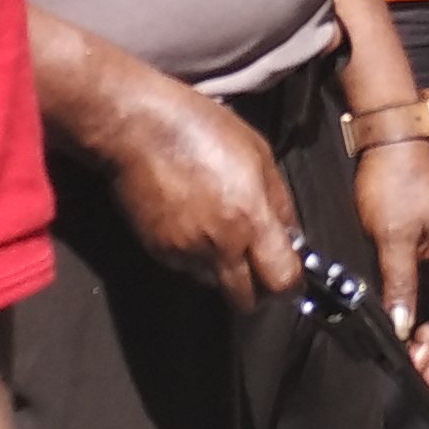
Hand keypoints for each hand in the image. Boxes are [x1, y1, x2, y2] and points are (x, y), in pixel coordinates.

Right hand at [90, 68, 303, 309]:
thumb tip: (291, 236)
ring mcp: (185, 252)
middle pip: (246, 300)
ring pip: (214, 284)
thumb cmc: (201, 127)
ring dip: (223, 271)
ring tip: (217, 233)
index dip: (290, 282)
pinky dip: (194, 256)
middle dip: (256, 289)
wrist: (137, 128)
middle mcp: (219, 245)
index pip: (282, 280)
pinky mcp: (158, 252)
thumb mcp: (258, 152)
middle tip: (256, 265)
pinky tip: (191, 223)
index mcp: (250, 218)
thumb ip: (279, 201)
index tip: (288, 272)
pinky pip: (186, 268)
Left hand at [352, 135, 428, 391]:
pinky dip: (414, 313)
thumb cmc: (396, 180)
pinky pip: (423, 290)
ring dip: (426, 334)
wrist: (388, 139)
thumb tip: (401, 327)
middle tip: (422, 377)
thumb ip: (399, 283)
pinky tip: (403, 330)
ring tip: (410, 361)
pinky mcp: (420, 246)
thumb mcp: (393, 235)